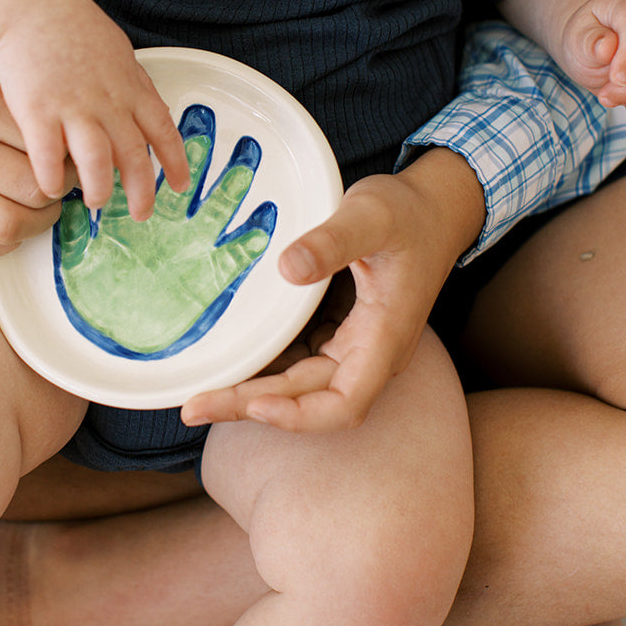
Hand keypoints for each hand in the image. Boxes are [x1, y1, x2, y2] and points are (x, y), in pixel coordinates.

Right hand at [0, 0, 190, 217]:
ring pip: (97, 161)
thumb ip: (128, 81)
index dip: (174, 161)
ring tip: (95, 202)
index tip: (180, 185)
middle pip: (134, 155)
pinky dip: (52, 177)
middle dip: (142, 190)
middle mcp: (108, 100)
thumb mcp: (114, 49)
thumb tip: (141, 104)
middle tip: (142, 214)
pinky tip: (49, 189)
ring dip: (98, 188)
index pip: (162, 129)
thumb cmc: (68, 24)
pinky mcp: (37, 110)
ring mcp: (74, 106)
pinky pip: (48, 156)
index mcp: (130, 85)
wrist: (28, 3)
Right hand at [0, 33, 62, 259]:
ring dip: (38, 220)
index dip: (74, 159)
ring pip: (7, 226)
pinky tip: (15, 210)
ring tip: (44, 195)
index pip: (49, 152)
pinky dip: (6, 240)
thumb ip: (54, 117)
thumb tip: (92, 169)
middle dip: (60, 190)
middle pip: (33, 192)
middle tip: (63, 174)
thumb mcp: (25, 82)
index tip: (75, 151)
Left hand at [57, 106, 275, 356]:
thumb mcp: (80, 261)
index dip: (153, 148)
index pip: (147, 174)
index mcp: (138, 217)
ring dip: (231, 183)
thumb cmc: (99, 300)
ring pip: (216, 205)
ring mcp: (192, 246)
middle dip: (199, 153)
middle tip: (213, 120)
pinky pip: (235, 253)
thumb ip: (76, 233)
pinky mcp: (210, 274)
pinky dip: (251, 235)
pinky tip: (265, 216)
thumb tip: (63, 201)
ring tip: (249, 155)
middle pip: (186, 180)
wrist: (121, 337)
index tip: (156, 124)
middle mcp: (168, 226)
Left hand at [180, 149, 485, 432]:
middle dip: (252, 407)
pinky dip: (265, 373)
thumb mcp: (371, 214)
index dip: (300, 415)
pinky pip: (298, 366)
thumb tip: (288, 268)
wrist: (433, 210)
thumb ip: (333, 241)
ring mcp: (355, 348)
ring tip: (199, 398)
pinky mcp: (340, 337)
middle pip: (310, 402)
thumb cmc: (406, 212)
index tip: (255, 404)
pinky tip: (229, 368)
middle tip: (193, 406)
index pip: (345, 403)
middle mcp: (371, 355)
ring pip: (300, 389)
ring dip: (252, 396)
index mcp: (385, 337)